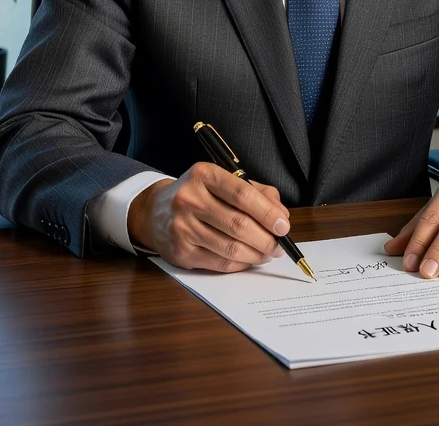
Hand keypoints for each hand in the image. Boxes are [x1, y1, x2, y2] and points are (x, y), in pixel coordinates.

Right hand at [127, 162, 290, 272]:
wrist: (155, 211)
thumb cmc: (199, 194)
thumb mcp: (223, 181)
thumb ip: (256, 193)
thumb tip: (281, 216)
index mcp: (204, 175)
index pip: (242, 194)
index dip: (267, 212)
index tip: (283, 225)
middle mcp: (189, 199)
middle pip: (238, 224)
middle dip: (266, 238)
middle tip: (279, 245)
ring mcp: (182, 227)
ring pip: (230, 247)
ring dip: (256, 254)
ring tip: (267, 253)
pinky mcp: (180, 252)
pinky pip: (219, 263)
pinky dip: (240, 264)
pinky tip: (249, 259)